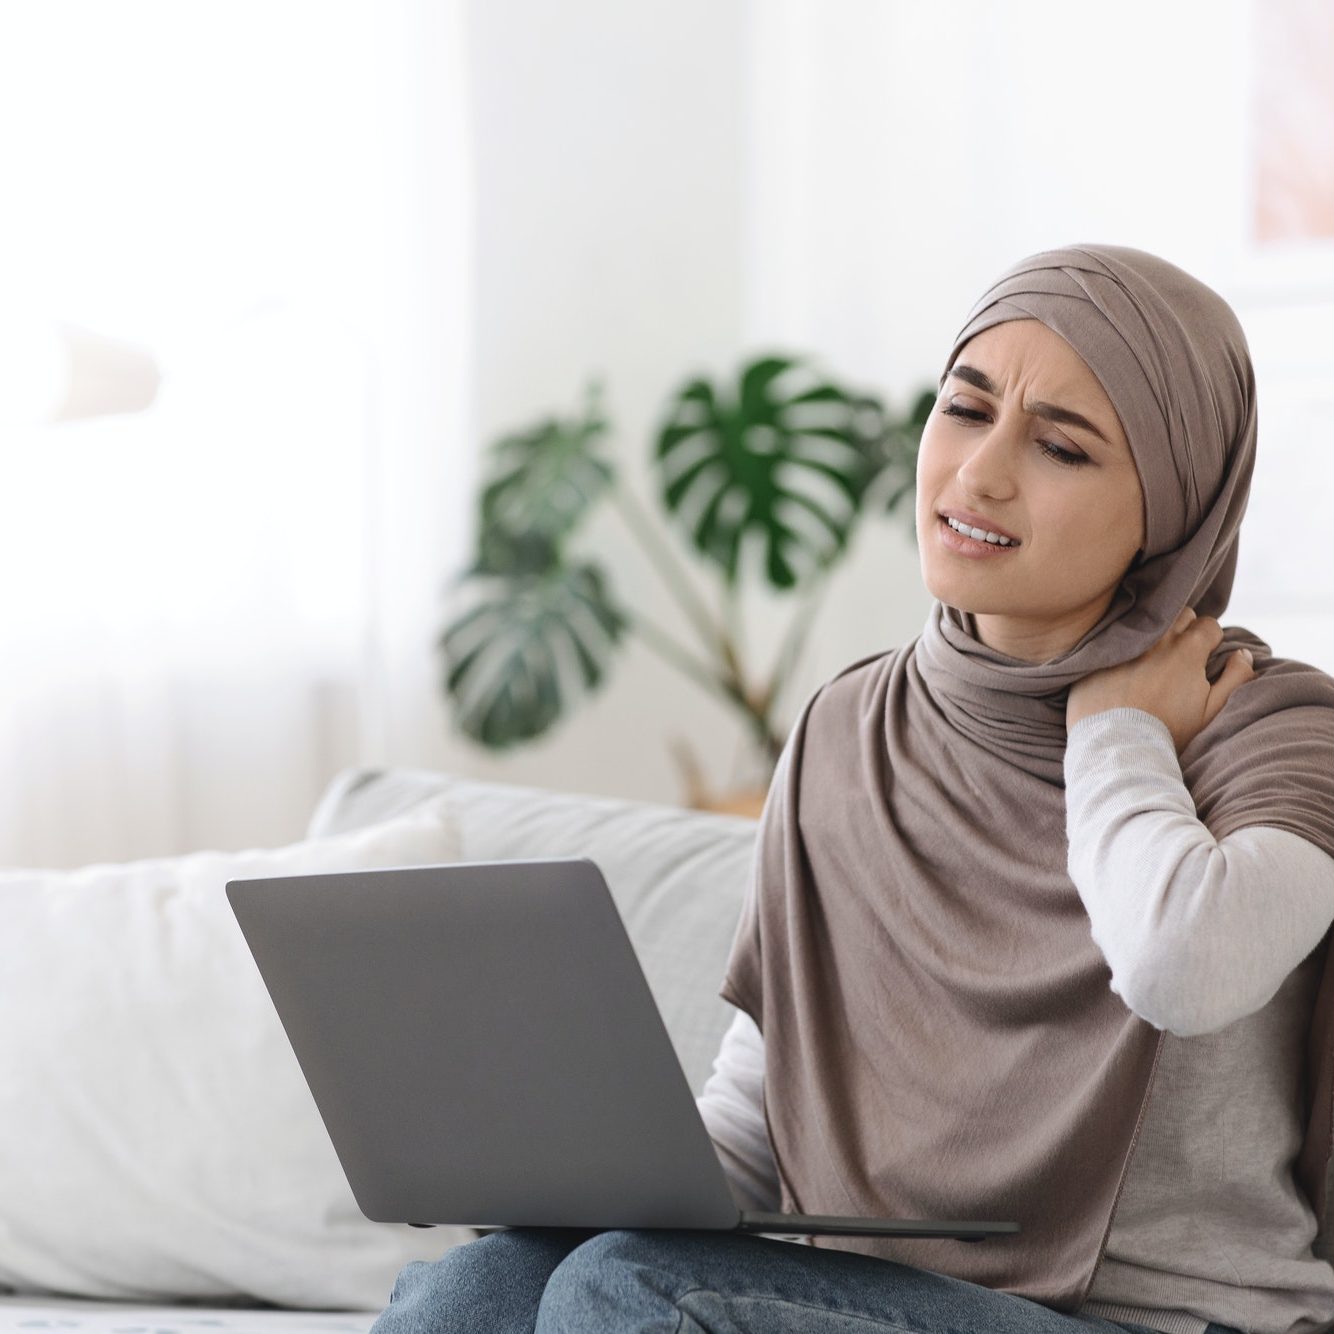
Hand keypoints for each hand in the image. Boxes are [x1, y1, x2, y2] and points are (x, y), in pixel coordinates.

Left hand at [1066, 607, 1255, 753]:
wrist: (1118, 743)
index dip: (1210, 640)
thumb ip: (1236, 678)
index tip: (1203, 658)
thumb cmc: (1168, 731)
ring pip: (1148, 620)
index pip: (1208, 624)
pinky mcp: (1099, 651)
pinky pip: (1115, 632)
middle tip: (1180, 655)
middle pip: (1180, 616)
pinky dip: (1123, 641)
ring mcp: (1126, 641)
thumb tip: (1243, 654)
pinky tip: (1122, 659)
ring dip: (1156, 631)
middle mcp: (1157, 638)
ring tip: (1154, 654)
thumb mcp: (1211, 711)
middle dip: (1185, 630)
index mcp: (1188, 649)